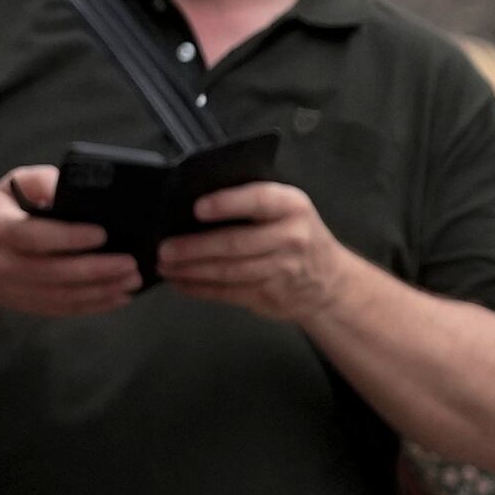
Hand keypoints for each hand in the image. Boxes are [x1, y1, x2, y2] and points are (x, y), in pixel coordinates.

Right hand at [0, 165, 143, 319]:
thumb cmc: (1, 212)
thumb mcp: (13, 186)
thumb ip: (43, 182)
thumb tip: (70, 187)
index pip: (33, 235)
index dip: (68, 237)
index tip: (102, 234)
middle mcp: (1, 262)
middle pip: (52, 271)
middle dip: (96, 269)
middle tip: (130, 263)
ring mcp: (13, 287)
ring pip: (60, 295)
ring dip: (101, 291)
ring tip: (132, 280)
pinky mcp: (26, 304)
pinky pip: (62, 308)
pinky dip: (94, 305)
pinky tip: (119, 296)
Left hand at [157, 178, 349, 324]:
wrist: (330, 281)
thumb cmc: (297, 235)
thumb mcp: (288, 210)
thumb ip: (254, 203)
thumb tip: (194, 205)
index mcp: (292, 207)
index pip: (259, 200)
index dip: (227, 204)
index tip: (197, 209)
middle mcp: (291, 237)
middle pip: (236, 243)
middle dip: (195, 248)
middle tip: (164, 249)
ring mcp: (282, 270)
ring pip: (228, 271)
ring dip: (191, 271)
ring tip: (164, 266)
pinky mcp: (269, 294)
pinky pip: (228, 292)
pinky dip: (200, 289)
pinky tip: (180, 283)